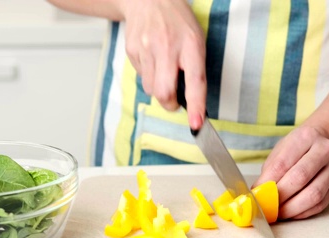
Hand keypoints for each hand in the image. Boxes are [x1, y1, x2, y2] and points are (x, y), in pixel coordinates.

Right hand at [121, 0, 206, 129]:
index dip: (196, 106)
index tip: (196, 124)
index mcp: (191, 45)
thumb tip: (192, 101)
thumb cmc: (178, 22)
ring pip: (151, 89)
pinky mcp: (132, 50)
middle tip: (175, 102)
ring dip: (158, 89)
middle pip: (164, 92)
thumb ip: (195, 68)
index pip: (195, 82)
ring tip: (163, 70)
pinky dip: (148, 76)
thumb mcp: (196, 40)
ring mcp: (147, 48)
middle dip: (170, 104)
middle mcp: (167, 47)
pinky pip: (141, 77)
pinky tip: (152, 59)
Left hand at [254, 125, 328, 219]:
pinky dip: (303, 212)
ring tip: (278, 213)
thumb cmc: (298, 148)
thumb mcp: (281, 150)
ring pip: (313, 194)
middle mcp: (324, 151)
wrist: (325, 142)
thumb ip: (270, 170)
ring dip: (292, 208)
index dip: (268, 182)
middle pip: (300, 178)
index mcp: (305, 137)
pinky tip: (292, 213)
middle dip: (280, 196)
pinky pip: (320, 204)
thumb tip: (259, 193)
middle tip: (268, 206)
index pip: (283, 163)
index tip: (257, 194)